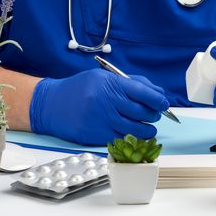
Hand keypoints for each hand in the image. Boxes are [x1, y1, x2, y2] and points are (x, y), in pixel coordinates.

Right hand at [29, 69, 168, 144]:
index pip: (143, 92)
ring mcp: (103, 121)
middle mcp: (108, 102)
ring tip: (149, 126)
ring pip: (136, 129)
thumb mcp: (103, 77)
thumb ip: (130, 82)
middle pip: (143, 111)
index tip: (164, 103)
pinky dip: (133, 137)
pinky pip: (123, 139)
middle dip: (154, 114)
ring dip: (148, 129)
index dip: (158, 99)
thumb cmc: (80, 88)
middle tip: (155, 113)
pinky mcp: (98, 136)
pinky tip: (134, 133)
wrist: (51, 104)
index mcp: (111, 84)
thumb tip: (156, 91)